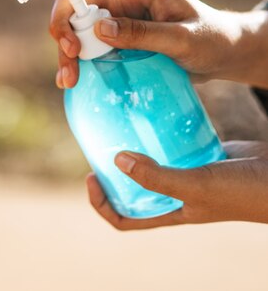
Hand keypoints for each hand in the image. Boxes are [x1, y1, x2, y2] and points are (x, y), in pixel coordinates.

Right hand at [50, 0, 266, 88]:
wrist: (219, 58)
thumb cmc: (210, 38)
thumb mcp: (184, 38)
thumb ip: (145, 34)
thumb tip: (101, 29)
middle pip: (75, 0)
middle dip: (63, 23)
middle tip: (71, 51)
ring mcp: (112, 23)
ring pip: (73, 30)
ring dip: (65, 52)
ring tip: (69, 79)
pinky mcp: (110, 46)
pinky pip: (83, 52)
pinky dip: (72, 66)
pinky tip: (69, 82)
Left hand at [86, 141, 267, 229]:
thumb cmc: (242, 192)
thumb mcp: (196, 186)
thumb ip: (157, 177)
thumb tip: (116, 161)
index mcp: (169, 211)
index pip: (125, 218)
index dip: (102, 204)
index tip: (91, 178)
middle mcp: (173, 195)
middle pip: (131, 188)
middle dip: (111, 172)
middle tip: (99, 144)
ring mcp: (186, 173)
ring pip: (150, 164)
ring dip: (134, 150)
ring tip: (119, 126)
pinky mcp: (198, 154)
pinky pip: (171, 145)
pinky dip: (159, 134)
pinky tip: (150, 116)